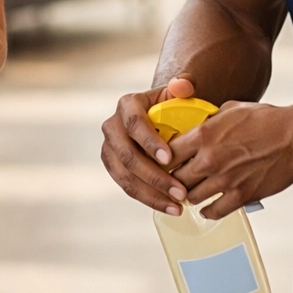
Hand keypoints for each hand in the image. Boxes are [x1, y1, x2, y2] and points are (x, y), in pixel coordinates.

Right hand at [100, 77, 196, 215]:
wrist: (158, 118)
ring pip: (125, 176)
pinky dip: (148, 199)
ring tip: (177, 205)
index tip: (169, 158)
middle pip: (128, 155)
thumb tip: (183, 86)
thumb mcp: (178, 93)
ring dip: (152, 194)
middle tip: (180, 191)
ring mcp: (110, 148)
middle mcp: (112, 126)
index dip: (149, 141)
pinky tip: (169, 208)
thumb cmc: (171, 105)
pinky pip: (127, 187)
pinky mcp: (113, 167)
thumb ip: (183, 85)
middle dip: (154, 176)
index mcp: (127, 105)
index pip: (134, 123)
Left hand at [169, 100, 292, 218]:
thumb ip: (209, 120)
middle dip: (175, 179)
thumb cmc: (267, 119)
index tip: (166, 162)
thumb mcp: (231, 109)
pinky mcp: (242, 195)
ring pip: (191, 197)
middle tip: (178, 180)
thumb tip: (197, 125)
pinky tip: (209, 207)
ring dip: (191, 195)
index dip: (164, 159)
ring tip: (193, 192)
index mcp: (204, 134)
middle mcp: (210, 159)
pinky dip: (208, 211)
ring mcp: (225, 180)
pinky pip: (214, 211)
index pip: (168, 153)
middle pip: (176, 179)